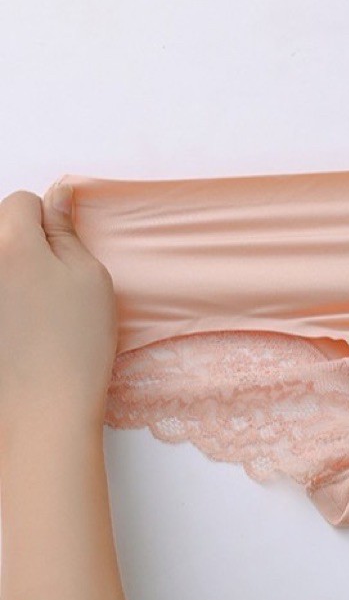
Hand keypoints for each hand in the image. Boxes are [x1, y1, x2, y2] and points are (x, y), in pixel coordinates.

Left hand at [0, 184, 117, 440]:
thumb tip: (58, 193)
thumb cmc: (77, 339)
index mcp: (13, 246)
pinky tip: (16, 327)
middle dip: (20, 243)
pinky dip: (6, 301)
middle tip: (46, 281)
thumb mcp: (89, 277)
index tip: (60, 248)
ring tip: (28, 309)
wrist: (44, 406)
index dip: (45, 218)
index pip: (19, 202)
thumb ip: (66, 230)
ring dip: (10, 273)